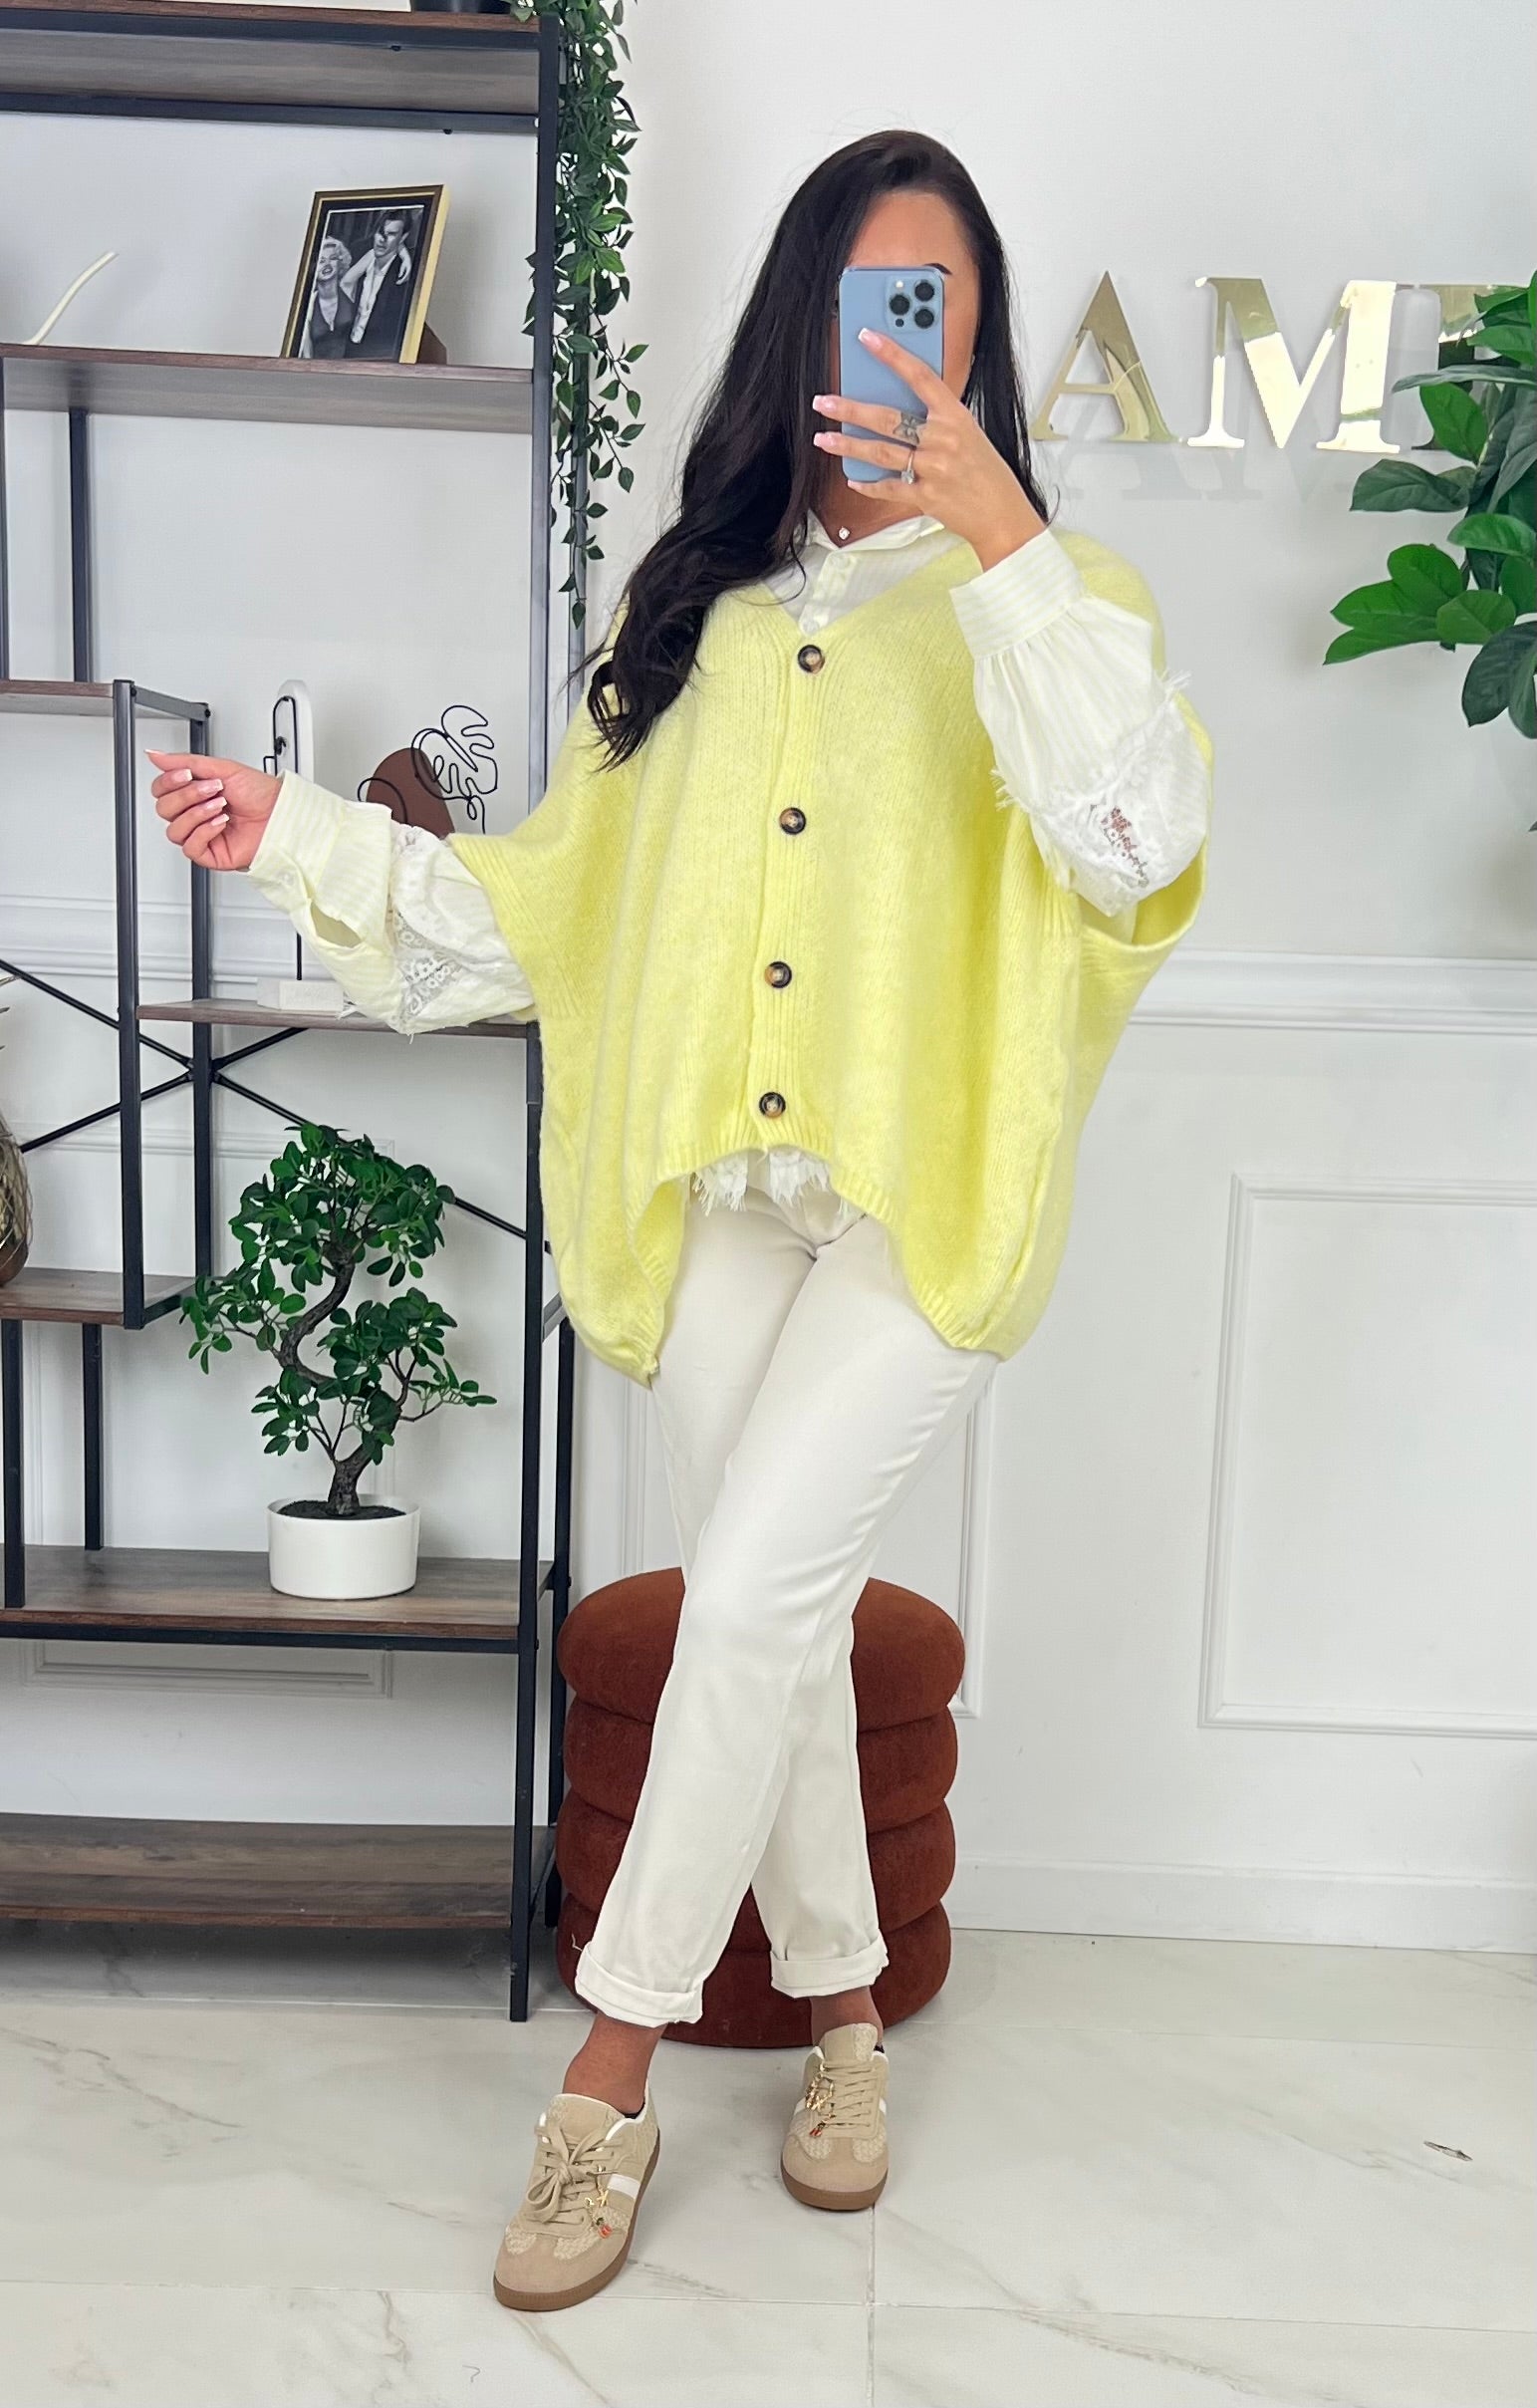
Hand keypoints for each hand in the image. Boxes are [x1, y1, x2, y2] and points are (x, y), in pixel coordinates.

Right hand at [147, 750, 281, 871]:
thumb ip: (184, 761)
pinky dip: (204, 832)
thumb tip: (155, 755)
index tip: (186, 774)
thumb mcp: (221, 767)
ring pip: (174, 830)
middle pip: (163, 809)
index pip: (161, 791)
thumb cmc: (260, 793)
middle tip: (210, 789)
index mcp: (194, 793)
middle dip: (185, 796)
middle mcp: (195, 814)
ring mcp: (202, 835)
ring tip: (220, 805)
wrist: (281, 813)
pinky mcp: (210, 854)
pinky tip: (221, 823)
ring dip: (196, 814)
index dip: (168, 782)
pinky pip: (191, 847)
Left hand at [812, 327, 1045, 569]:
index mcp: (955, 416)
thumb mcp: (968, 434)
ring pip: (880, 452)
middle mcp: (943, 439)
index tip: (867, 337)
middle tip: (824, 402)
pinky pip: (888, 487)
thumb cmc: (986, 472)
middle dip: (850, 409)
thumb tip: (898, 404)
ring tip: (824, 439)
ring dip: (847, 446)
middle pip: (887, 418)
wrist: (1003, 515)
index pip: (919, 375)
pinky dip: (868, 485)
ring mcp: (933, 469)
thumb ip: (937, 418)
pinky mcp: (925, 497)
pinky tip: (852, 479)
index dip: (892, 353)